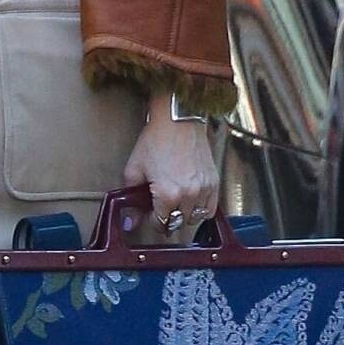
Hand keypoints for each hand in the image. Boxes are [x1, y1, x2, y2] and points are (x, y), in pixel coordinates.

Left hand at [122, 97, 219, 236]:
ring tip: (176, 205)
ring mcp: (204, 190)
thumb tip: (129, 221)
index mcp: (167, 194)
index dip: (153, 220)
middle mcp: (188, 196)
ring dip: (184, 216)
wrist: (177, 120)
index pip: (161, 223)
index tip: (150, 213)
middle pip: (178, 224)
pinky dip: (201, 211)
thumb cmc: (156, 140)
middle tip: (161, 208)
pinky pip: (210, 209)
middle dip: (167, 219)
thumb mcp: (134, 169)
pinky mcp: (214, 182)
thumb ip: (131, 198)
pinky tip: (191, 203)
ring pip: (195, 219)